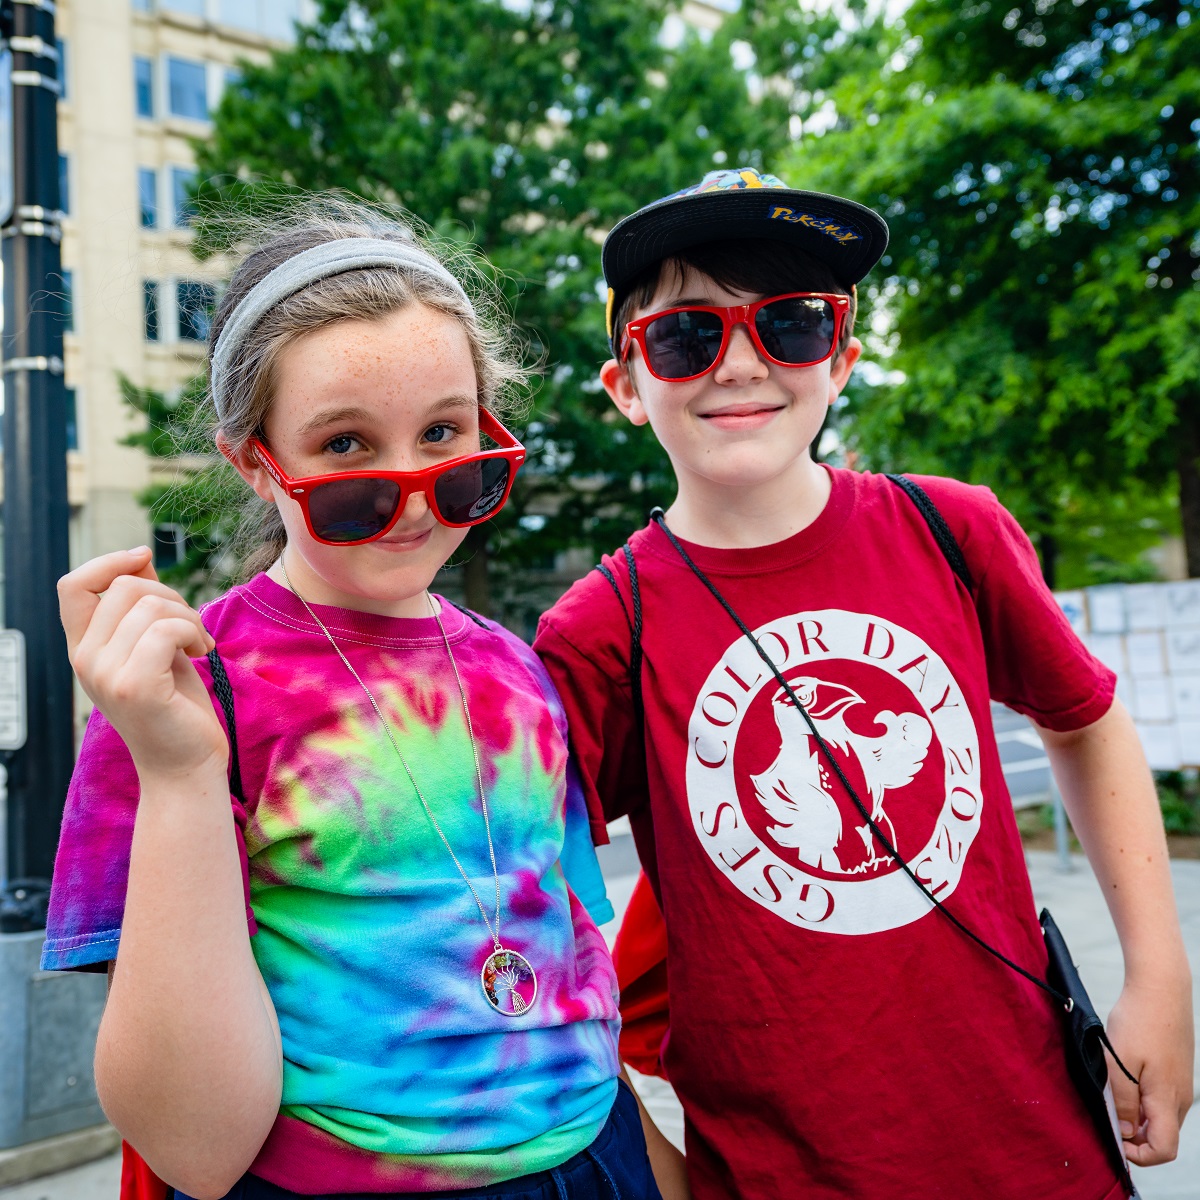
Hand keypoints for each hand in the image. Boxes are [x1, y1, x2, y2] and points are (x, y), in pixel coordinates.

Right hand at [59, 547, 225, 782]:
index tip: (146, 559)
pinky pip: (165, 630)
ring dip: (189, 617)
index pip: (73, 585)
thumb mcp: (154, 647)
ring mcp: (106, 674)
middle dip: (171, 596)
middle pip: (124, 587)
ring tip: (199, 642)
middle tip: (192, 627)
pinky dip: (193, 632)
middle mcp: (85, 660)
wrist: (186, 765)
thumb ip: (142, 608)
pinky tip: (203, 652)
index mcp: (84, 648)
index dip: (110, 562)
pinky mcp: (135, 686)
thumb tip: (141, 560)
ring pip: (150, 606)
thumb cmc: (175, 706)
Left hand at [1106, 971, 1193, 1165]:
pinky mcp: (1177, 1073)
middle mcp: (1181, 1098)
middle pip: (1161, 1136)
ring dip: (1136, 1115)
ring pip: (1160, 1117)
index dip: (1138, 1155)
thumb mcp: (1119, 1062)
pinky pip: (1161, 1099)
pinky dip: (1142, 1099)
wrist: (1161, 988)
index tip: (1114, 1138)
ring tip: (1111, 1091)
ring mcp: (1182, 1085)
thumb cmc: (1138, 1021)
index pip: (1164, 1150)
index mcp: (1168, 1100)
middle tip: (1106, 1112)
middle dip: (1134, 1135)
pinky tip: (1122, 1078)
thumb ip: (1122, 1101)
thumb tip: (1126, 1133)